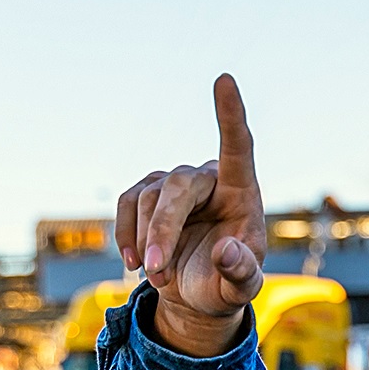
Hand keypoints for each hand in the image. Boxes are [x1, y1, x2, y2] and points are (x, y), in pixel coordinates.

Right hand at [115, 74, 267, 356]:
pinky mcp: (147, 191)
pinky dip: (126, 235)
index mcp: (242, 191)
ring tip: (157, 276)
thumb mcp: (241, 289)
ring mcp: (175, 182)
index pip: (238, 146)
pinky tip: (134, 262)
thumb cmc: (228, 282)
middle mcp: (209, 177)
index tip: (224, 79)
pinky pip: (126, 204)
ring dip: (145, 241)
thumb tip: (225, 250)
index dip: (230, 114)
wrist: (200, 290)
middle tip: (157, 273)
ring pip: (147, 198)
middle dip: (162, 230)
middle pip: (178, 188)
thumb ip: (241, 273)